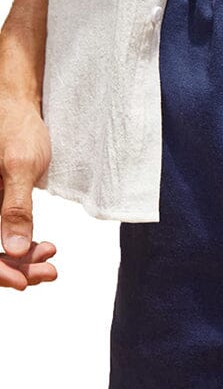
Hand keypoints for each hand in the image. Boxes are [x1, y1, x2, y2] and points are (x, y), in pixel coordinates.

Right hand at [0, 100, 56, 289]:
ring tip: (50, 261)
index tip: (22, 281)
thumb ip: (15, 208)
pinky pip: (1, 237)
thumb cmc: (15, 127)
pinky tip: (44, 248)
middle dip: (13, 269)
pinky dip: (21, 248)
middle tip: (48, 272)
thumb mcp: (19, 166)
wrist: (17, 107)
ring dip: (20, 261)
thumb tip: (16, 248)